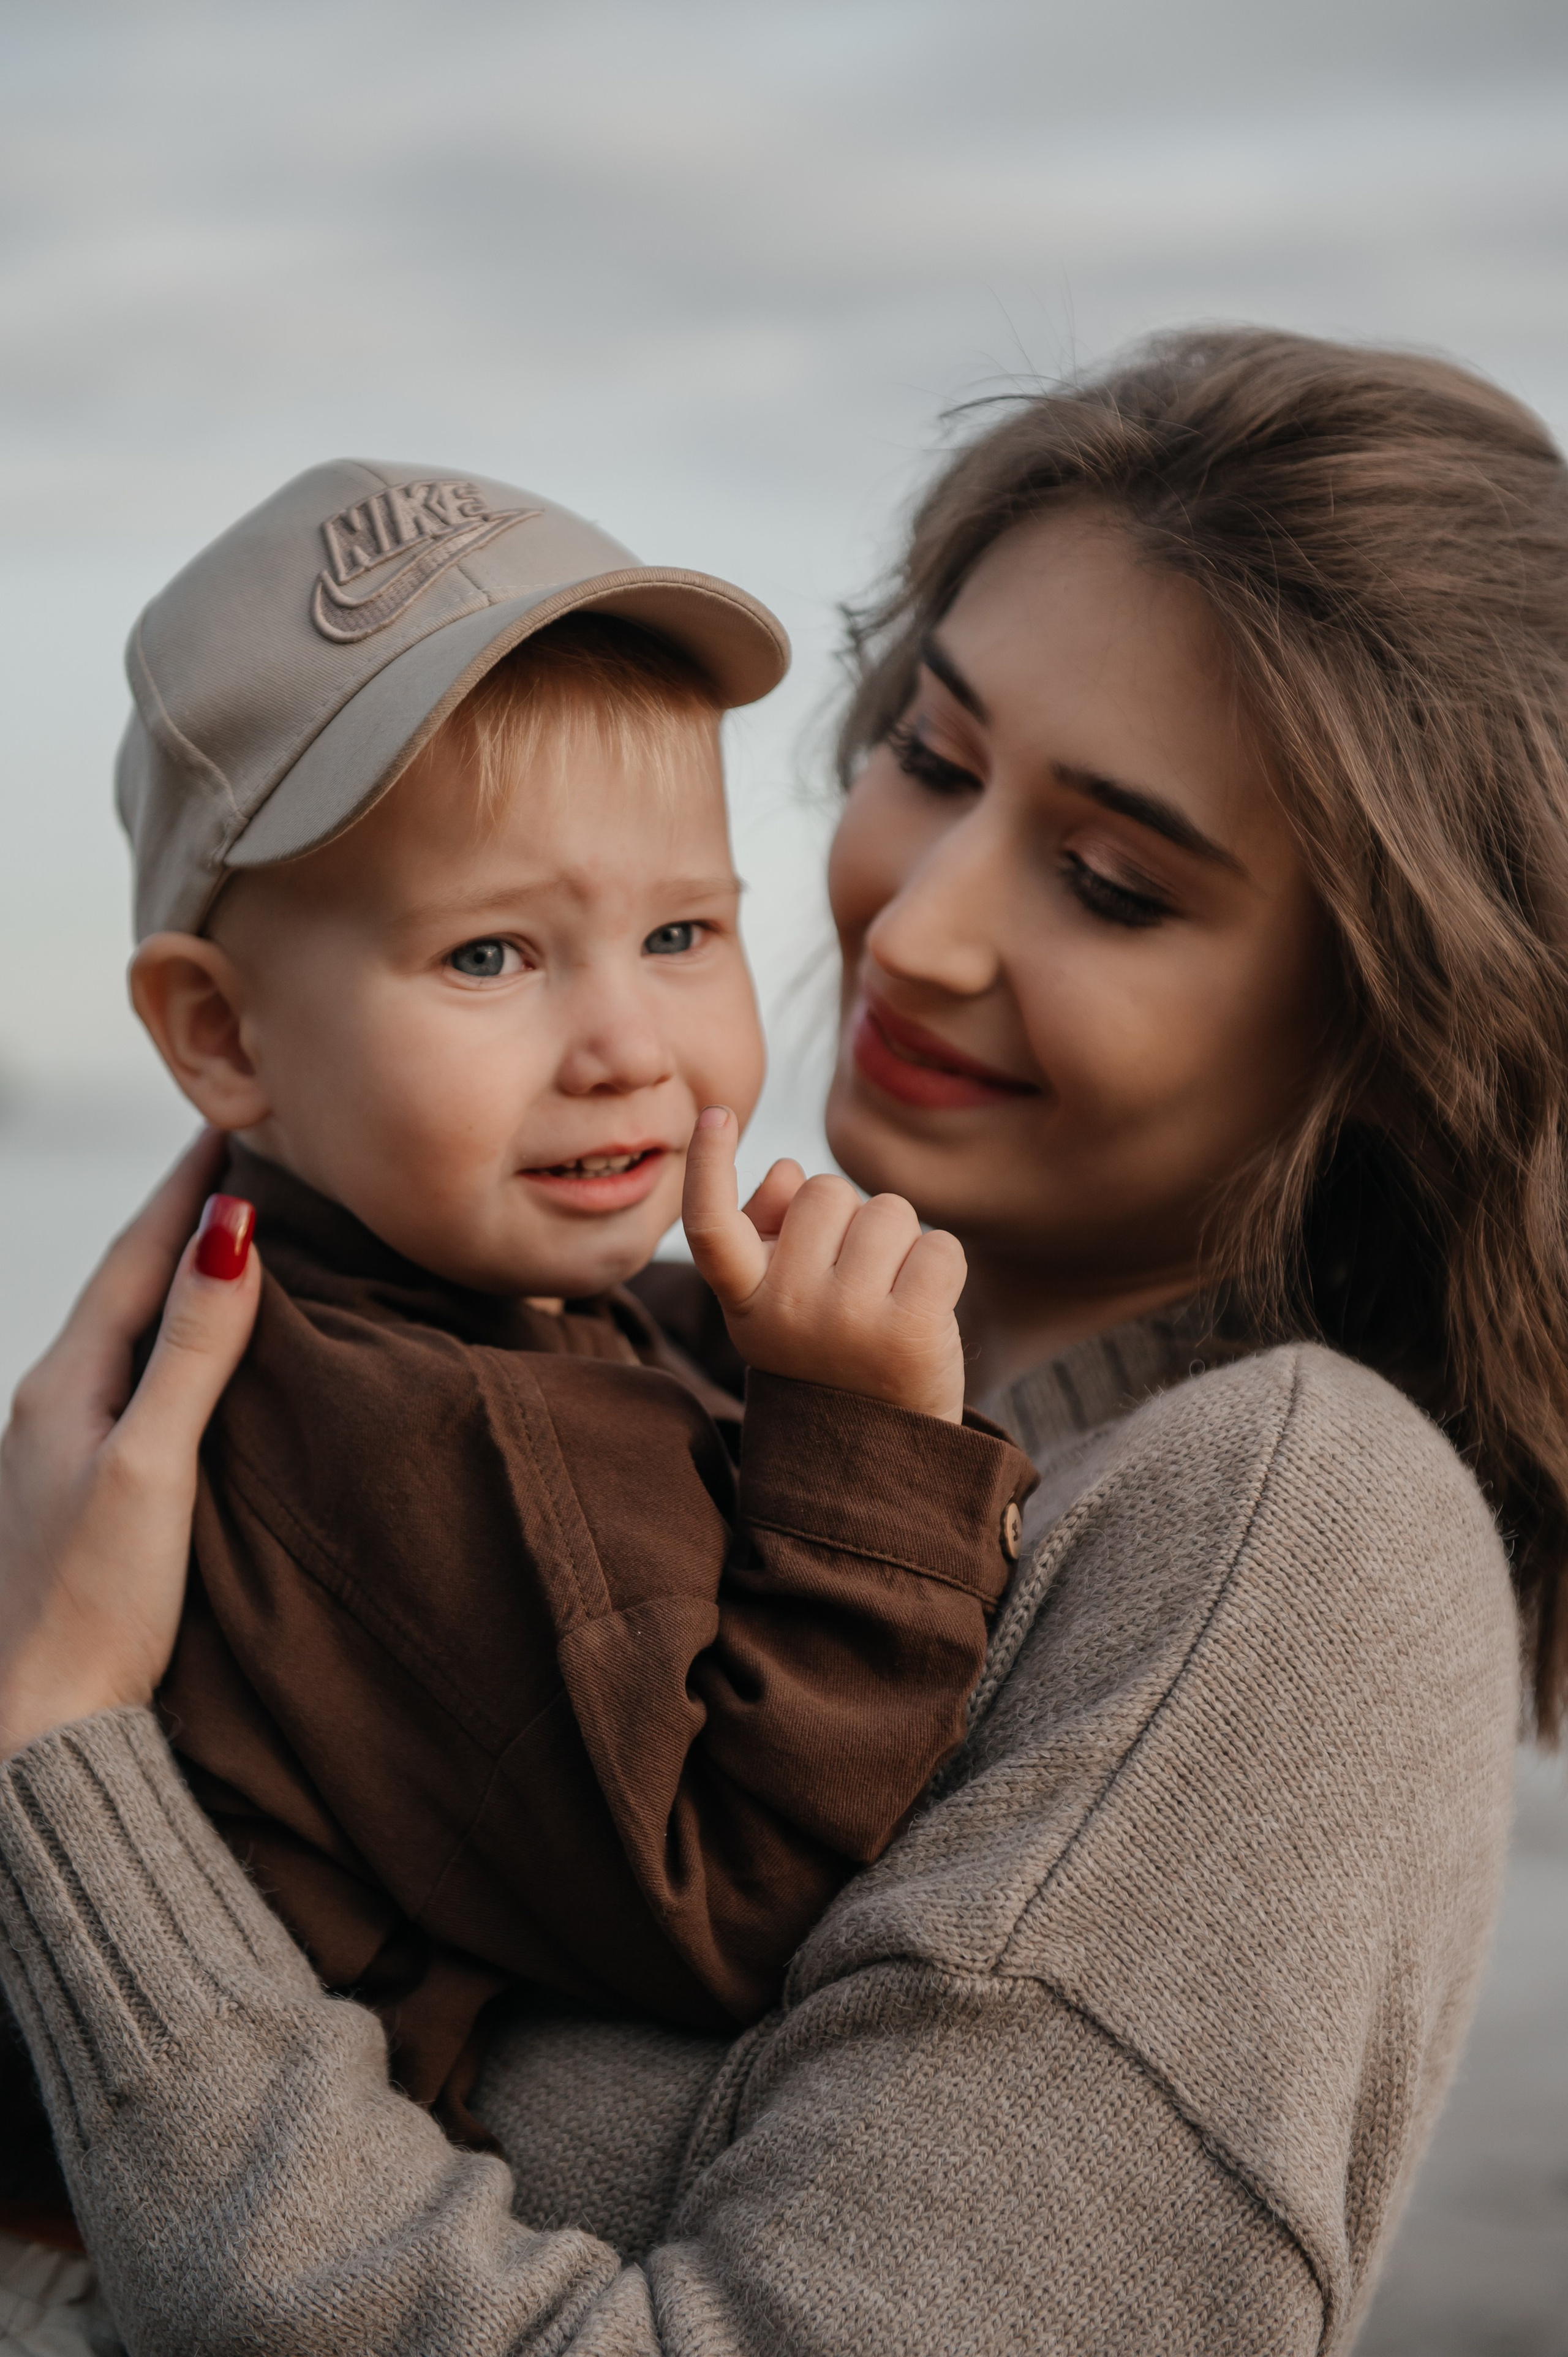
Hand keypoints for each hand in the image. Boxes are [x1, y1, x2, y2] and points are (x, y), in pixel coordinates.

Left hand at [0, 1131, 260, 1760]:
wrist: (40, 1730)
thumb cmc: (93, 1609)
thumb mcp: (152, 1465)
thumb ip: (194, 1350)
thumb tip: (231, 1230)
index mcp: (64, 1385)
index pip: (138, 1257)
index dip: (188, 1187)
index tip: (234, 1121)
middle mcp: (53, 1406)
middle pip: (128, 1283)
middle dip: (182, 1214)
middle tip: (238, 1153)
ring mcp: (63, 1451)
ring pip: (130, 1333)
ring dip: (178, 1276)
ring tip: (228, 1233)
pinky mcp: (85, 1494)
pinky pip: (135, 1382)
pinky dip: (175, 1342)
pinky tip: (200, 1357)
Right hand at [682, 1106, 967, 1421]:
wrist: (881, 1456)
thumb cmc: (830, 1354)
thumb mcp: (780, 1302)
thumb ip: (770, 1232)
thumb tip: (784, 1169)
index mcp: (746, 1302)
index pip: (711, 1227)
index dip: (709, 1167)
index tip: (717, 1112)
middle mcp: (786, 1309)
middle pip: (825, 1192)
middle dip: (850, 1218)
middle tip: (856, 1279)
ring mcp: (848, 1321)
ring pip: (887, 1212)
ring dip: (900, 1242)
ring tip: (889, 1299)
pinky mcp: (911, 1330)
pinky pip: (939, 1246)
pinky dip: (942, 1267)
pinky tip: (925, 1309)